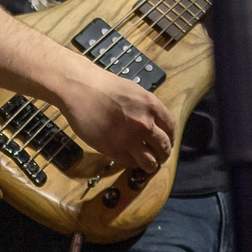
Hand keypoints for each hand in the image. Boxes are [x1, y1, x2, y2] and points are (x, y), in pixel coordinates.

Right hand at [54, 63, 176, 173]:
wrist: (80, 89)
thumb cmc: (103, 86)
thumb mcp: (134, 91)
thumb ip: (147, 108)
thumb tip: (154, 123)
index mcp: (151, 106)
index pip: (171, 128)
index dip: (170, 138)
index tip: (168, 142)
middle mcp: (145, 124)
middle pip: (163, 147)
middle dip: (163, 154)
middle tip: (160, 157)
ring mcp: (130, 139)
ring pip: (150, 162)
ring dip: (151, 165)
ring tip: (148, 165)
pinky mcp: (114, 150)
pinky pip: (130, 163)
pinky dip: (132, 164)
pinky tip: (130, 160)